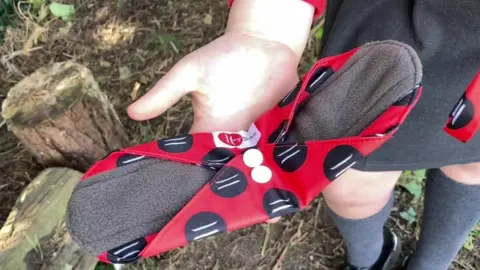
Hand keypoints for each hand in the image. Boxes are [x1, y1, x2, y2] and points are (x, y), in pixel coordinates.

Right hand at [128, 0, 314, 223]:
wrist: (264, 43)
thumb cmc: (224, 54)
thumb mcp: (189, 73)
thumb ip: (165, 94)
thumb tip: (131, 113)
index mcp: (209, 128)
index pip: (198, 159)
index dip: (196, 178)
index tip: (192, 202)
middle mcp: (233, 136)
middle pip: (230, 170)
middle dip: (231, 189)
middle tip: (234, 217)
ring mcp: (257, 134)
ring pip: (256, 166)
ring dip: (260, 181)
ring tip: (266, 208)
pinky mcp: (278, 128)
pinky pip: (279, 152)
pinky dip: (281, 165)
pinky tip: (287, 184)